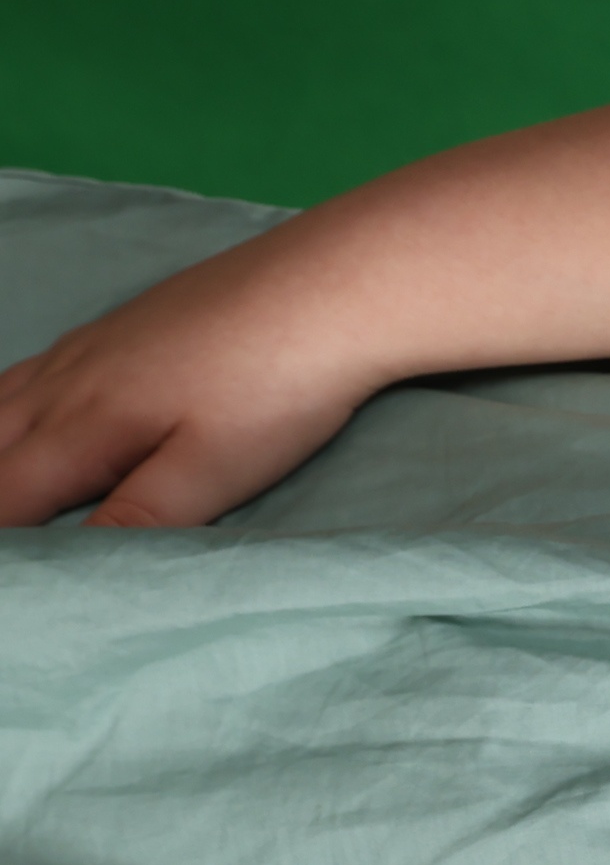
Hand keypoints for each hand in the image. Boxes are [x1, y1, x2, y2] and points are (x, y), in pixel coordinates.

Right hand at [0, 226, 390, 527]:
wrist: (324, 290)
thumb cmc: (275, 391)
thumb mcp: (212, 472)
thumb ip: (137, 519)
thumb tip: (69, 562)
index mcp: (82, 429)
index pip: (3, 495)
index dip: (0, 540)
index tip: (14, 573)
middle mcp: (63, 383)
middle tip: (8, 532)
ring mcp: (85, 348)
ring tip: (7, 483)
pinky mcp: (114, 328)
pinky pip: (28, 373)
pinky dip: (6, 405)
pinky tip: (26, 418)